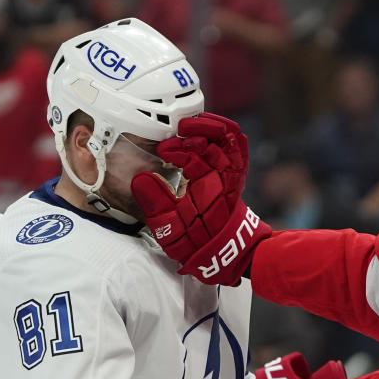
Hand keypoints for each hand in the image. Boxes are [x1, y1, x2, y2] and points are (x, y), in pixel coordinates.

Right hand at [131, 113, 270, 284]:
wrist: (224, 254)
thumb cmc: (196, 242)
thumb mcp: (169, 228)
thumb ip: (155, 202)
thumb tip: (140, 177)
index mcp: (209, 189)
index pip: (197, 156)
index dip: (177, 149)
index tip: (163, 151)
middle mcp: (226, 178)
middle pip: (221, 140)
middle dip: (197, 129)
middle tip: (177, 129)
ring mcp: (234, 176)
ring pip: (232, 140)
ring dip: (212, 127)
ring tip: (190, 124)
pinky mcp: (236, 176)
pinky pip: (238, 148)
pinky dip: (226, 135)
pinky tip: (209, 131)